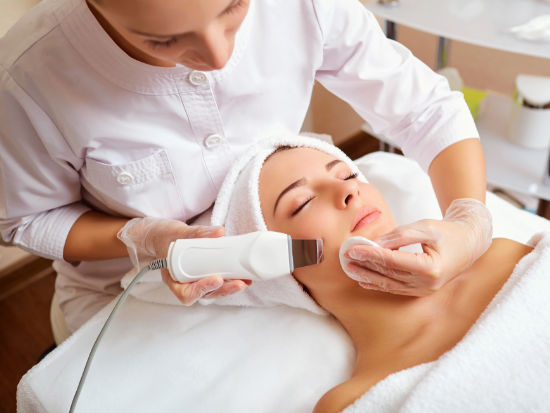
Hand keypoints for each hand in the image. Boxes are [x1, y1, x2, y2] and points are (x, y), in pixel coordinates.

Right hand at [118, 217, 250, 304]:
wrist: (162, 236)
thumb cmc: (165, 237)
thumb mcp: (176, 233)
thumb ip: (197, 233)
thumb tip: (219, 231)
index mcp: (173, 279)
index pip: (187, 293)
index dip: (202, 289)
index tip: (216, 280)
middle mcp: (185, 284)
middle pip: (205, 294)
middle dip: (224, 290)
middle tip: (239, 283)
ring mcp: (196, 280)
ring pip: (214, 290)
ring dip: (230, 287)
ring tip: (245, 281)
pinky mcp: (205, 274)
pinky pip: (218, 280)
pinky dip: (230, 278)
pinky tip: (242, 275)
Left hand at [343, 199, 492, 295]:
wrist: (468, 244)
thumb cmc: (448, 233)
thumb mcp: (426, 227)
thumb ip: (401, 235)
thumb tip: (376, 243)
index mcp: (431, 267)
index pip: (392, 261)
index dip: (370, 254)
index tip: (353, 248)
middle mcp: (427, 283)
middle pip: (388, 274)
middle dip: (364, 265)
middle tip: (345, 258)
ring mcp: (424, 290)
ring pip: (389, 284)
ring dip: (367, 276)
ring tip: (349, 268)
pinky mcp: (420, 291)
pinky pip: (395, 289)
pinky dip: (378, 284)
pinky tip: (363, 280)